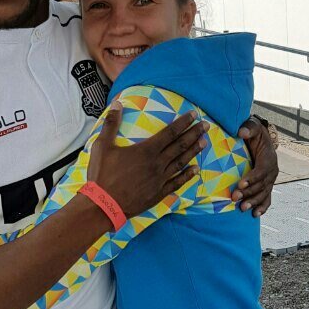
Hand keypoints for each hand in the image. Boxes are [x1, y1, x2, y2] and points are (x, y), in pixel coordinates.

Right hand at [87, 104, 204, 218]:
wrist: (103, 205)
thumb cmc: (102, 175)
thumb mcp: (102, 146)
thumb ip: (111, 124)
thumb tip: (117, 104)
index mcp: (146, 150)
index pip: (169, 132)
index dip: (183, 122)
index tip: (194, 115)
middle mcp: (157, 163)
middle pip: (180, 145)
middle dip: (194, 134)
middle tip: (206, 125)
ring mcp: (160, 179)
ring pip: (181, 162)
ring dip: (194, 151)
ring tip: (204, 142)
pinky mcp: (158, 193)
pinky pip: (177, 182)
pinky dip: (187, 175)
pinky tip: (195, 170)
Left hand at [233, 118, 277, 216]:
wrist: (260, 139)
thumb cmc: (253, 132)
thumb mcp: (252, 127)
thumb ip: (248, 128)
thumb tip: (241, 132)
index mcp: (269, 157)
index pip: (262, 170)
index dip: (253, 178)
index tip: (240, 183)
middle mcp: (272, 170)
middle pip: (262, 185)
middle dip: (249, 192)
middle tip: (234, 198)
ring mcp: (270, 180)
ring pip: (264, 193)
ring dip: (254, 202)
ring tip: (242, 208)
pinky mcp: (267, 185)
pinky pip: (267, 198)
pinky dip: (263, 207)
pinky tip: (255, 214)